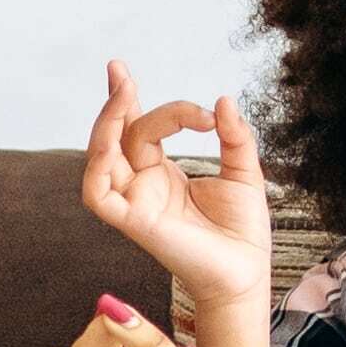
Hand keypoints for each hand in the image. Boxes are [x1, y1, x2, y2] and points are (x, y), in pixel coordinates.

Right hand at [78, 63, 278, 346]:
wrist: (248, 274)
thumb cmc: (242, 232)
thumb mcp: (244, 172)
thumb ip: (234, 137)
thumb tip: (223, 100)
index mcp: (163, 174)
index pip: (141, 129)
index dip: (153, 105)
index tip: (205, 111)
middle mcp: (143, 186)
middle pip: (120, 135)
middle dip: (117, 101)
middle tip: (120, 71)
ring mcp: (136, 203)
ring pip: (101, 159)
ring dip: (105, 125)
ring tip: (122, 94)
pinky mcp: (134, 223)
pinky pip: (98, 196)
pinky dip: (97, 168)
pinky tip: (113, 144)